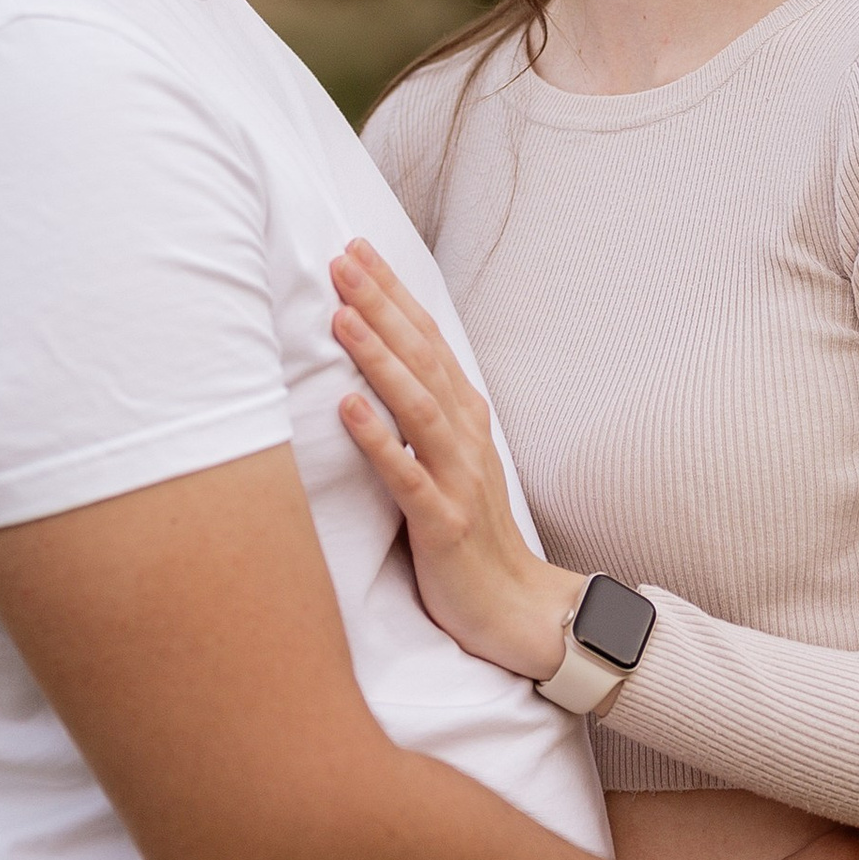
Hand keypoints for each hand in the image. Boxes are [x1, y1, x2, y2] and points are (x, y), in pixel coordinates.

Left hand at [331, 241, 573, 680]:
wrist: (518, 609)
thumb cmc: (473, 536)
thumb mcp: (454, 462)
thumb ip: (427, 414)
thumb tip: (386, 364)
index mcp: (466, 418)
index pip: (428, 341)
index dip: (393, 294)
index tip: (357, 250)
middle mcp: (465, 438)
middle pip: (422, 358)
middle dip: (380, 305)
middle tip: (341, 259)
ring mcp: (457, 480)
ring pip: (417, 407)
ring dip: (379, 358)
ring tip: (342, 316)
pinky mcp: (442, 525)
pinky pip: (407, 477)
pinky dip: (378, 439)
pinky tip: (346, 408)